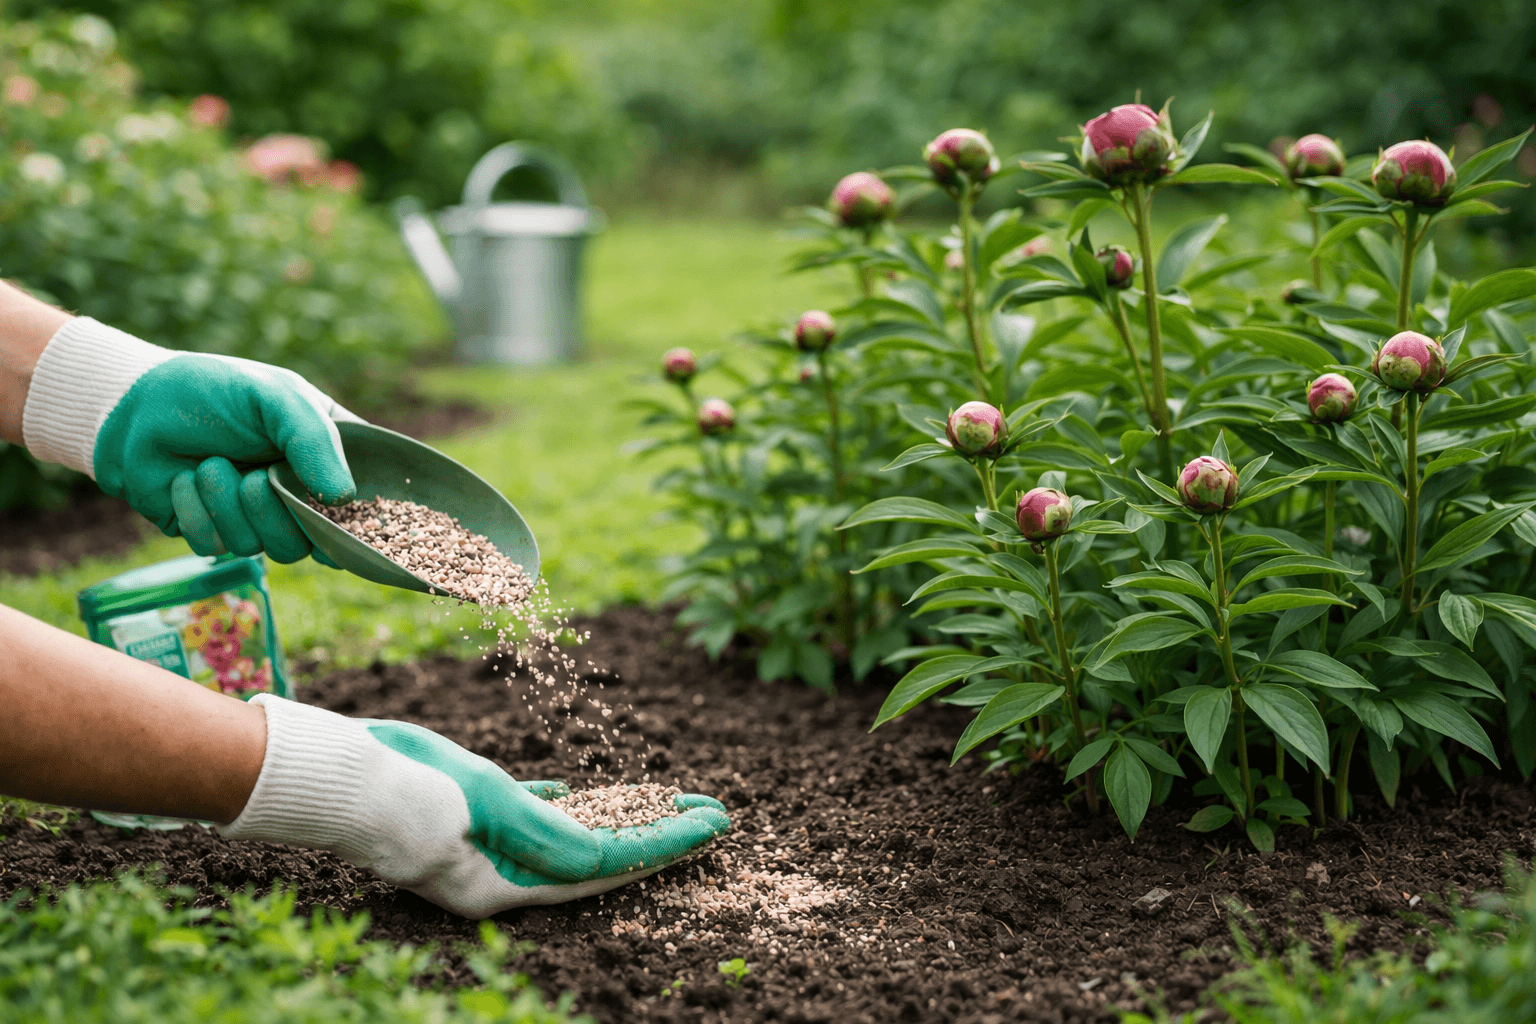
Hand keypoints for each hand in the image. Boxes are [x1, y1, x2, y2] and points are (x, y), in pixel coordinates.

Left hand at [21, 317, 359, 562]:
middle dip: (277, 512)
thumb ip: (314, 441)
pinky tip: (183, 481)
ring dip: (229, 506)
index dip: (359, 521)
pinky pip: (215, 547)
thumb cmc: (213, 390)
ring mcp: (255, 517)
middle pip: (314, 541)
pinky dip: (194, 512)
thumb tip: (344, 498)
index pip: (364, 504)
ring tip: (209, 465)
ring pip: (264, 548)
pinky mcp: (212, 532)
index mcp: (326, 458)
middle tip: (254, 477)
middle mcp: (297, 493)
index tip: (340, 516)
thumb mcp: (275, 396)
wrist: (134, 406)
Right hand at [220, 696, 729, 917]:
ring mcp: (482, 850)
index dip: (665, 845)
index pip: (607, 867)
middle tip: (713, 813)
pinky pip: (528, 817)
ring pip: (570, 837)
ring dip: (619, 818)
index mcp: (502, 885)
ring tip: (668, 802)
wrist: (334, 772)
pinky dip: (559, 805)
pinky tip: (579, 795)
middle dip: (659, 835)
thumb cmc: (403, 786)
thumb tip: (602, 857)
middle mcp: (499, 875)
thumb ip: (543, 831)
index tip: (714, 823)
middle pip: (600, 858)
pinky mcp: (466, 821)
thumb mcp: (482, 802)